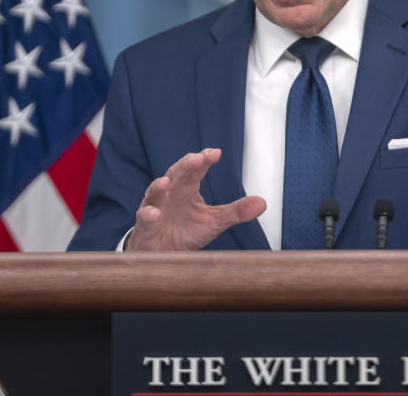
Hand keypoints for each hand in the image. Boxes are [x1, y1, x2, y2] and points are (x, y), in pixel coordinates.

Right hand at [125, 148, 265, 250]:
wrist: (165, 255)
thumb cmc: (187, 232)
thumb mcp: (215, 221)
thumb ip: (236, 211)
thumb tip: (263, 202)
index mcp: (187, 188)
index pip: (196, 169)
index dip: (204, 159)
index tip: (215, 153)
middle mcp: (170, 193)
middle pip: (176, 174)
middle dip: (185, 165)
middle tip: (198, 158)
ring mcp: (155, 207)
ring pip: (155, 192)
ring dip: (158, 186)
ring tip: (166, 181)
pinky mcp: (145, 225)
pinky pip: (144, 217)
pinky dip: (148, 214)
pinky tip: (154, 213)